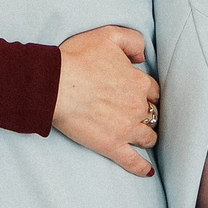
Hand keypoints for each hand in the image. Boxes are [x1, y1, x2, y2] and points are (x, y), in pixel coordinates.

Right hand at [52, 26, 159, 176]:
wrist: (54, 84)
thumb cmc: (76, 58)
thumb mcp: (107, 36)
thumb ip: (132, 40)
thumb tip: (143, 56)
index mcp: (138, 82)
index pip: (153, 90)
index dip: (146, 92)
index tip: (138, 93)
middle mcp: (137, 106)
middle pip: (153, 114)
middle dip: (147, 113)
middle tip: (137, 113)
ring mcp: (126, 128)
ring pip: (148, 137)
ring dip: (147, 136)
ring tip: (141, 137)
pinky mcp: (111, 145)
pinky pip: (133, 161)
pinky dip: (142, 167)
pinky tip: (147, 171)